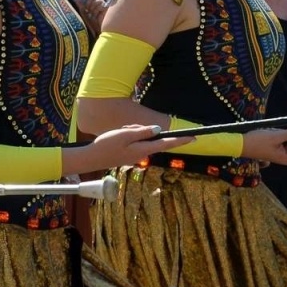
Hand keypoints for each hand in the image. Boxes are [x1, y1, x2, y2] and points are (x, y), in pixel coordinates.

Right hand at [69, 124, 195, 172]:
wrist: (91, 158)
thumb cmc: (107, 145)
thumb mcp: (125, 134)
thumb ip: (142, 131)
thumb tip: (159, 130)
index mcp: (144, 149)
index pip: (167, 143)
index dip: (181, 140)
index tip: (194, 138)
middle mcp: (142, 154)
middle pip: (152, 139)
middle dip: (143, 130)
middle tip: (125, 128)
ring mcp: (135, 155)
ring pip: (142, 139)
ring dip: (133, 132)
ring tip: (118, 132)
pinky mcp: (128, 155)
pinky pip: (134, 143)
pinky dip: (128, 136)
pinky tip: (116, 136)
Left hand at [77, 0, 107, 33]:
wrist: (98, 28)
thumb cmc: (91, 21)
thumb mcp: (84, 12)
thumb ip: (80, 5)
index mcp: (92, 2)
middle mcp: (98, 1)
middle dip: (88, 4)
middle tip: (89, 11)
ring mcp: (103, 4)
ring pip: (96, 0)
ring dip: (92, 9)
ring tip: (93, 14)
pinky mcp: (106, 7)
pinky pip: (100, 5)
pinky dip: (96, 10)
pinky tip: (97, 15)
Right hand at [242, 126, 286, 164]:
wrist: (238, 145)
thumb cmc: (256, 142)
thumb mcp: (275, 136)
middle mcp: (286, 156)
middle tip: (276, 134)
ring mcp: (280, 153)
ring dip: (282, 134)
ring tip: (268, 134)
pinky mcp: (274, 148)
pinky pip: (282, 139)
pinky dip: (277, 134)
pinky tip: (267, 133)